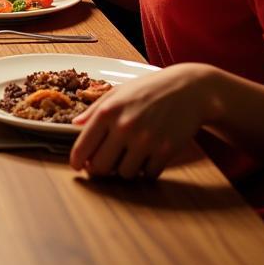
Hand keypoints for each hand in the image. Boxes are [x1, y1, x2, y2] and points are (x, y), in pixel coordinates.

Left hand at [70, 64, 216, 179]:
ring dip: (124, 169)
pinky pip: (148, 174)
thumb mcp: (118, 92)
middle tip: (102, 165)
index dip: (77, 160)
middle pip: (100, 166)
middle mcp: (124, 127)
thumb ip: (94, 109)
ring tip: (128, 156)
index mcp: (107, 111)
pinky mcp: (165, 151)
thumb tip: (75, 124)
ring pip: (124, 174)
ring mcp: (145, 141)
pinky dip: (146, 170)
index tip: (77, 166)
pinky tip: (147, 157)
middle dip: (99, 169)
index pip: (83, 146)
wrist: (188, 90)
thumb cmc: (149, 89)